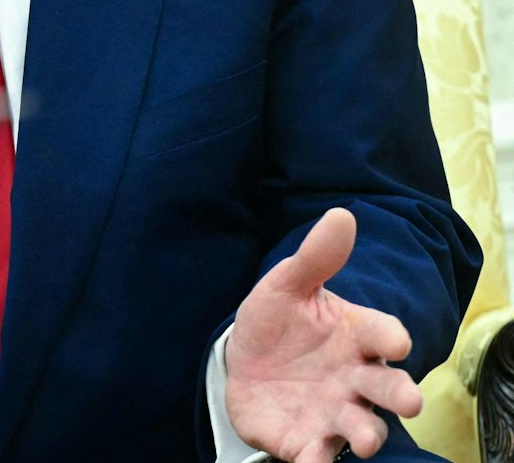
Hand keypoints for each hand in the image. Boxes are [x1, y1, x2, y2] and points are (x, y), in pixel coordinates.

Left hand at [226, 208, 421, 461]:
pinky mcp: (305, 439)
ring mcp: (333, 412)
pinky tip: (311, 461)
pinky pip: (316, 454)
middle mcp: (354, 378)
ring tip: (365, 440)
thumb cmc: (277, 323)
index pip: (383, 334)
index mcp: (356, 336)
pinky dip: (316, 461)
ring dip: (366, 433)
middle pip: (387, 388)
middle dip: (399, 394)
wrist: (243, 363)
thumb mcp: (286, 286)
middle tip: (409, 401)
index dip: (390, 337)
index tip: (395, 340)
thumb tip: (341, 214)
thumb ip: (314, 258)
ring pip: (362, 427)